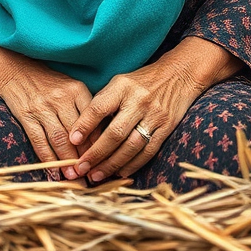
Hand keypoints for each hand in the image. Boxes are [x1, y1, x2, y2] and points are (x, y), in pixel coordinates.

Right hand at [0, 41, 93, 180]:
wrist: (15, 70)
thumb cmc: (48, 82)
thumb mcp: (70, 87)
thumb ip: (84, 107)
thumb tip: (99, 138)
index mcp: (76, 89)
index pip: (92, 120)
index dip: (98, 142)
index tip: (104, 160)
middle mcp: (61, 98)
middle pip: (77, 133)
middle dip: (84, 157)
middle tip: (91, 175)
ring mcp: (42, 107)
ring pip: (59, 139)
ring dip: (67, 161)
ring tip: (74, 177)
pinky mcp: (26, 115)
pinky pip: (39, 141)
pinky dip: (47, 159)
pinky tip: (54, 172)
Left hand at [68, 38, 242, 182]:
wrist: (179, 75)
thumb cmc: (141, 82)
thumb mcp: (120, 83)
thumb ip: (103, 102)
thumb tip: (81, 130)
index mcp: (123, 86)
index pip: (99, 107)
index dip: (85, 125)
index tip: (72, 140)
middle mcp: (138, 101)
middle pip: (115, 133)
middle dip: (96, 153)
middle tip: (81, 167)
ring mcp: (154, 115)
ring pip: (130, 146)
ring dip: (112, 164)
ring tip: (96, 175)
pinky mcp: (166, 128)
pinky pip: (148, 151)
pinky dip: (132, 165)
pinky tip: (119, 173)